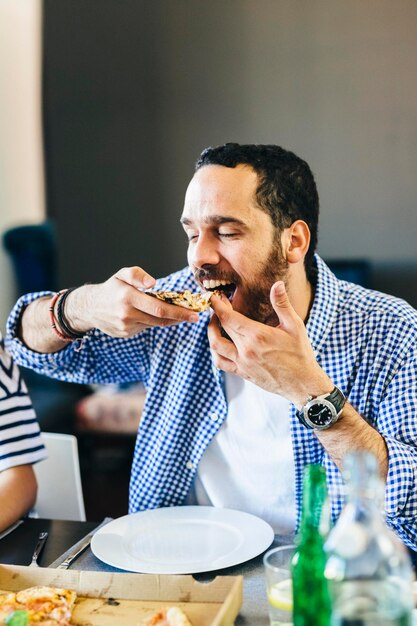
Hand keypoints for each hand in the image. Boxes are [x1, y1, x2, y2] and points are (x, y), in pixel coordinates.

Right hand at [66, 266, 199, 337]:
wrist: (90, 307)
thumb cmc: (111, 288)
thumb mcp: (121, 274)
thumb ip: (137, 275)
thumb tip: (153, 283)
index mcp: (128, 297)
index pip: (159, 307)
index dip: (178, 312)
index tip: (194, 313)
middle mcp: (127, 314)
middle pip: (160, 318)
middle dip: (179, 317)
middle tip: (194, 317)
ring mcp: (127, 326)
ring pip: (155, 323)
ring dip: (169, 319)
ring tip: (181, 313)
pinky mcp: (126, 334)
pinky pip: (146, 327)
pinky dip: (154, 321)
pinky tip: (158, 315)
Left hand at [207, 281, 331, 405]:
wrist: (302, 383)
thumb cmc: (300, 353)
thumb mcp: (295, 326)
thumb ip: (282, 304)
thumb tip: (277, 284)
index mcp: (258, 335)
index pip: (229, 317)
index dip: (218, 305)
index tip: (215, 297)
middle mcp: (246, 350)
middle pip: (221, 328)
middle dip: (216, 313)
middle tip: (218, 304)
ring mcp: (242, 363)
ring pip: (215, 346)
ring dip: (211, 332)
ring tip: (214, 322)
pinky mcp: (242, 373)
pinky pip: (220, 362)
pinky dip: (215, 352)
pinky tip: (219, 343)